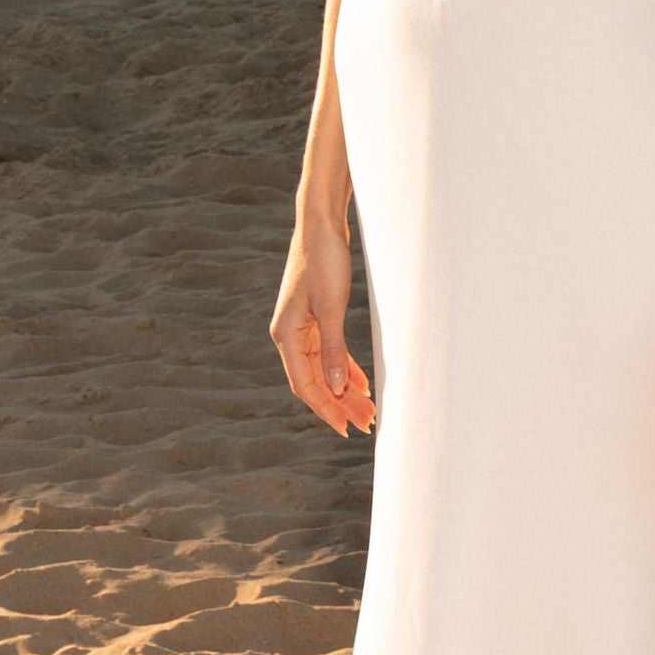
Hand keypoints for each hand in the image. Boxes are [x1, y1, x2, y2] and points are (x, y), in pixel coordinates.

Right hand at [271, 212, 374, 439]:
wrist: (321, 225)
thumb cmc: (324, 260)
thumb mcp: (331, 306)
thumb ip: (333, 349)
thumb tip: (336, 388)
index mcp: (287, 335)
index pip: (305, 384)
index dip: (326, 409)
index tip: (346, 429)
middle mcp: (290, 336)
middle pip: (315, 381)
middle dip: (340, 404)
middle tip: (367, 424)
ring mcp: (302, 328)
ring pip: (324, 370)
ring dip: (344, 390)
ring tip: (368, 410)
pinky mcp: (315, 318)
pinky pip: (329, 353)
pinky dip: (344, 369)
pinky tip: (360, 384)